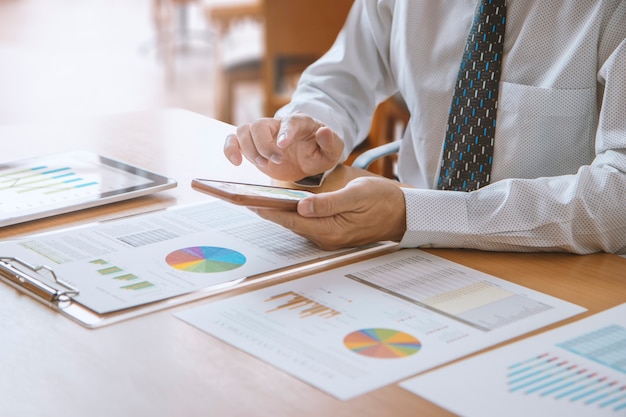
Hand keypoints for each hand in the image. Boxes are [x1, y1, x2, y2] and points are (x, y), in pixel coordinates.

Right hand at [223, 112, 344, 181]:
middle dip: (263, 145)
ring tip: (262, 164)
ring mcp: (262, 135)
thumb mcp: (333, 150)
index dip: (284, 133)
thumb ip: (331, 141)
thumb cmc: (320, 151)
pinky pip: (233, 140)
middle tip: (276, 161)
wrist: (309, 157)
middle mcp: (277, 125)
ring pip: (243, 130)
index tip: (282, 146)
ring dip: (249, 149)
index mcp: (299, 123)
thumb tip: (324, 131)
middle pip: (259, 125)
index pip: (289, 123)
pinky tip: (236, 162)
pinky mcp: (253, 146)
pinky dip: (230, 149)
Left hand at [252, 177, 406, 249]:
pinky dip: (294, 214)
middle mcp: (326, 239)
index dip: (268, 211)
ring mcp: (329, 238)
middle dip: (269, 211)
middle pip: (290, 224)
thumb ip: (328, 202)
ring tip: (260, 199)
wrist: (403, 213)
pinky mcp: (332, 233)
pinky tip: (285, 203)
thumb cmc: (382, 200)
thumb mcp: (357, 195)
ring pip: (297, 224)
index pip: (291, 220)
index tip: (248, 202)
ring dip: (280, 213)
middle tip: (246, 198)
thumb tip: (302, 207)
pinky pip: (307, 224)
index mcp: (330, 230)